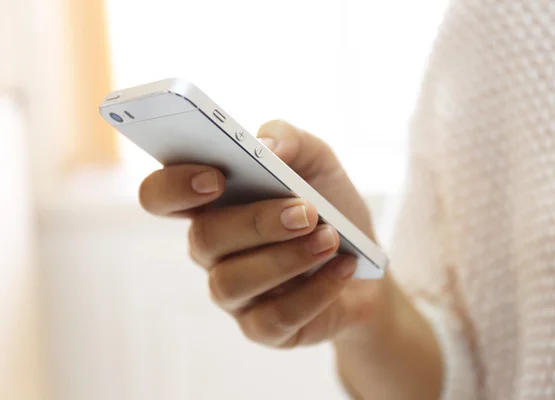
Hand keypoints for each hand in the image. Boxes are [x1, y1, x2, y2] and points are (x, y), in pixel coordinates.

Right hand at [138, 120, 382, 347]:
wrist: (367, 265)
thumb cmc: (331, 207)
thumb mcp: (319, 162)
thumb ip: (290, 140)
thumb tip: (266, 145)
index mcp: (212, 204)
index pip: (162, 196)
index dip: (175, 186)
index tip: (215, 176)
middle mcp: (213, 249)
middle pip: (204, 239)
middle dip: (255, 223)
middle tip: (305, 210)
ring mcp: (234, 293)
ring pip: (231, 283)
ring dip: (286, 259)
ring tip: (330, 238)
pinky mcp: (262, 328)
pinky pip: (274, 318)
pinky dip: (314, 291)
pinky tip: (342, 267)